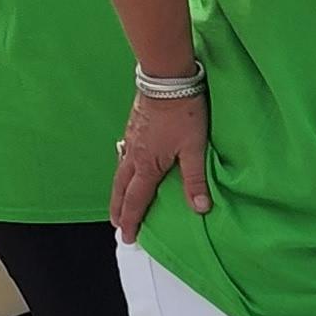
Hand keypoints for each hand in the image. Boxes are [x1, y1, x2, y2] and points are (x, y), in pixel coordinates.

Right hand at [109, 86, 207, 238]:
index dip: (132, 220)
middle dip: (118, 209)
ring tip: (119, 202)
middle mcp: (134, 155)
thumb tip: (199, 208)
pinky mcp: (133, 127)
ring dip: (118, 191)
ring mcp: (130, 140)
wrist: (166, 80)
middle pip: (121, 189)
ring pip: (119, 172)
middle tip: (116, 224)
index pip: (136, 200)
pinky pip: (123, 156)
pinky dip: (122, 170)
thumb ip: (195, 180)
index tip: (128, 236)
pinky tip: (127, 167)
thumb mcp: (194, 149)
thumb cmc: (183, 112)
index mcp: (148, 165)